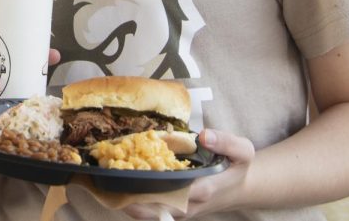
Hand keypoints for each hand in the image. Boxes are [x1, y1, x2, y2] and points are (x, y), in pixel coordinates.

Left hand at [122, 128, 254, 218]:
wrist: (238, 187)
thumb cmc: (237, 167)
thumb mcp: (243, 151)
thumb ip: (227, 142)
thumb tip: (205, 136)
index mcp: (204, 189)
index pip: (176, 192)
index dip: (155, 185)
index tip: (133, 173)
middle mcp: (189, 205)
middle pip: (156, 208)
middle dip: (133, 196)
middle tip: (109, 181)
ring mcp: (180, 211)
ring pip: (150, 213)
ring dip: (129, 201)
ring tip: (106, 184)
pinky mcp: (173, 211)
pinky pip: (151, 211)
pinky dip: (133, 202)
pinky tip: (115, 187)